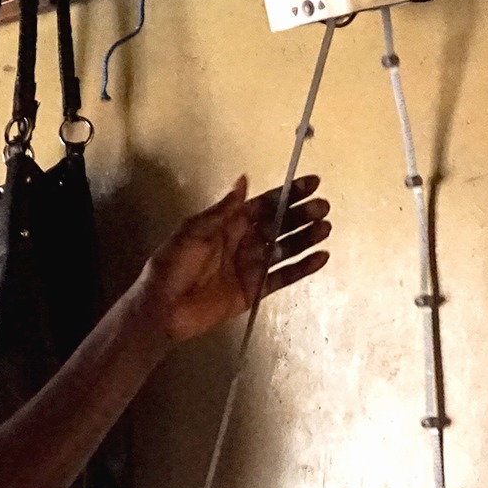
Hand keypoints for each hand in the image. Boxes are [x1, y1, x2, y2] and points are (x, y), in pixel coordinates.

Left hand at [135, 175, 330, 341]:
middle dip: (300, 215)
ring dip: (304, 238)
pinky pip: (282, 277)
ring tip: (325, 228)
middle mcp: (241, 243)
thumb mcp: (193, 231)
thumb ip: (222, 210)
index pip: (262, 206)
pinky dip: (302, 268)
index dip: (286, 195)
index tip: (311, 183)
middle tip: (322, 207)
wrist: (162, 308)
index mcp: (225, 225)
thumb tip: (244, 179)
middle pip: (277, 225)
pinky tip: (321, 257)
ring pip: (283, 249)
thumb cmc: (172, 266)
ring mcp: (249, 267)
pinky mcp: (253, 291)